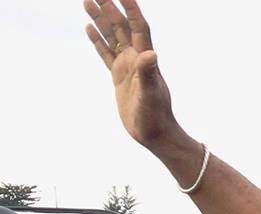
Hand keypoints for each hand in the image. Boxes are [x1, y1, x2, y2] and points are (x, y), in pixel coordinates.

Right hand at [84, 0, 177, 147]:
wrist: (155, 134)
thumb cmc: (155, 116)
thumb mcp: (150, 94)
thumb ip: (148, 73)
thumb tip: (151, 54)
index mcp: (145, 59)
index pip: (138, 26)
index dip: (131, 8)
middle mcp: (136, 59)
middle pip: (121, 27)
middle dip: (110, 8)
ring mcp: (127, 67)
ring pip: (111, 37)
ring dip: (100, 19)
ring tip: (87, 1)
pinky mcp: (118, 77)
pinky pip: (105, 54)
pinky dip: (97, 40)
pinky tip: (89, 28)